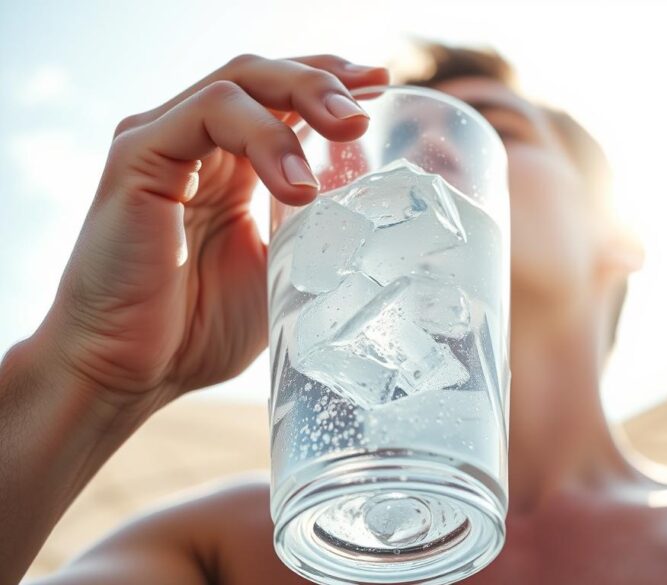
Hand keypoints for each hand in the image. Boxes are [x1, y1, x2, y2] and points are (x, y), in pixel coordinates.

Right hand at [38, 54, 387, 411]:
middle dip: (325, 77)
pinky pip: (205, 113)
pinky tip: (296, 186)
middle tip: (371, 101)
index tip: (382, 85)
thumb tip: (381, 216)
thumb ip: (319, 234)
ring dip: (303, 97)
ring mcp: (163, 143)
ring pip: (239, 80)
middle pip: (265, 74)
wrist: (127, 374)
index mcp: (230, 164)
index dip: (332, 79)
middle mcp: (194, 142)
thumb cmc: (197, 330)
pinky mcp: (138, 157)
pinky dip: (260, 136)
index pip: (283, 96)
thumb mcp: (282, 273)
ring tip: (349, 131)